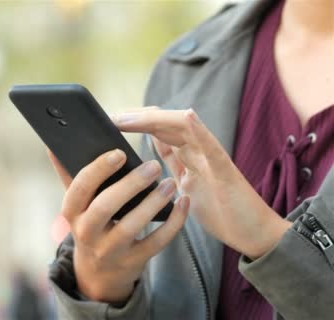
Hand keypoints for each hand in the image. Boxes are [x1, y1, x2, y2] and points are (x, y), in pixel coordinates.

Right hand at [47, 148, 189, 302]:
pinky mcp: (133, 262)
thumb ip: (69, 175)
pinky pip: (156, 242)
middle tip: (153, 165)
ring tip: (169, 182)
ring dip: (153, 202)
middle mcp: (87, 233)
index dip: (98, 169)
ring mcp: (110, 250)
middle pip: (105, 206)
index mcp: (72, 212)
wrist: (98, 273)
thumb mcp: (76, 206)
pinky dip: (173, 223)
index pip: (80, 188)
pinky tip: (183, 203)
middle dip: (130, 184)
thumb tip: (53, 146)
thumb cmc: (90, 226)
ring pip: (131, 226)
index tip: (119, 152)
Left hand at [114, 108, 291, 258]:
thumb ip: (168, 173)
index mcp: (188, 156)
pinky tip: (187, 117)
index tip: (109, 123)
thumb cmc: (220, 212)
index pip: (158, 132)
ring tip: (133, 116)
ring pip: (183, 128)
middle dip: (138, 118)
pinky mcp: (225, 171)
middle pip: (166, 125)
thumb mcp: (183, 189)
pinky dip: (199, 130)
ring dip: (156, 119)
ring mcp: (212, 158)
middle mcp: (199, 151)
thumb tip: (139, 168)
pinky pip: (212, 147)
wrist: (252, 232)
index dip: (135, 124)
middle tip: (112, 116)